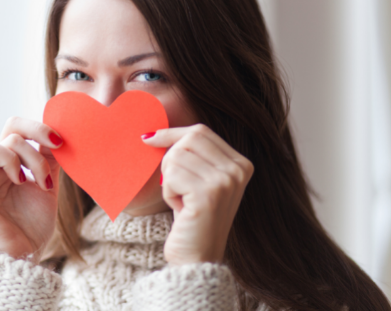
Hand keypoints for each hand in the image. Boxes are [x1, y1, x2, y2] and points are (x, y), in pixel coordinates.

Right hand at [0, 117, 62, 262]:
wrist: (24, 255)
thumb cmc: (33, 225)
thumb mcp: (48, 187)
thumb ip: (49, 161)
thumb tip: (58, 134)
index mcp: (12, 161)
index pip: (17, 126)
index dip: (37, 127)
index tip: (58, 143)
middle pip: (7, 130)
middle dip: (31, 149)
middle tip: (41, 176)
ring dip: (8, 159)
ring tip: (19, 181)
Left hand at [142, 124, 252, 264]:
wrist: (197, 259)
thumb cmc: (192, 218)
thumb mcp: (198, 180)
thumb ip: (190, 154)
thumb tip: (152, 132)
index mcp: (240, 164)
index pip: (200, 131)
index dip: (172, 133)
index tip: (149, 138)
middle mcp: (238, 170)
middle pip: (188, 139)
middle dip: (170, 160)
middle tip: (175, 187)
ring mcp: (226, 182)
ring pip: (175, 157)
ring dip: (168, 180)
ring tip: (182, 201)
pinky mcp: (208, 195)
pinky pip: (171, 176)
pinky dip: (167, 193)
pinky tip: (180, 209)